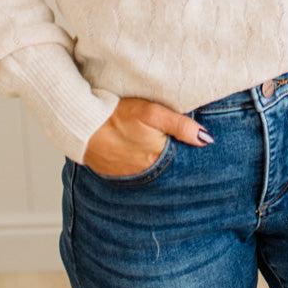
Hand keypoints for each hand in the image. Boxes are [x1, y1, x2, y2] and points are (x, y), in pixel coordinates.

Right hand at [83, 97, 212, 176]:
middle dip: (174, 158)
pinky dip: (137, 163)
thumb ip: (180, 125)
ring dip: (155, 161)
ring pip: (151, 170)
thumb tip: (207, 140)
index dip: (188, 152)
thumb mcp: (151, 113)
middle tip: (176, 146)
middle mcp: (144, 172)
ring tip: (154, 147)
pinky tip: (136, 151)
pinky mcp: (114, 172)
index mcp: (157, 157)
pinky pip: (133, 171)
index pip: (182, 160)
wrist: (80, 124)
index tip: (196, 146)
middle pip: (167, 166)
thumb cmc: (117, 114)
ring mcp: (128, 174)